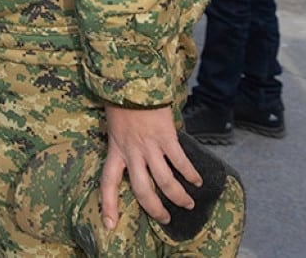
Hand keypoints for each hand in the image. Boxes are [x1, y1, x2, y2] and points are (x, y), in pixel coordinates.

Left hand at [100, 105, 201, 229]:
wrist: (131, 79)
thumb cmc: (121, 100)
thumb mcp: (114, 126)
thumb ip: (123, 144)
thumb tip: (135, 157)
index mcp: (115, 150)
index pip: (108, 183)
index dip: (109, 205)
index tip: (109, 224)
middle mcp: (131, 152)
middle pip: (143, 191)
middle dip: (155, 209)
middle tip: (165, 218)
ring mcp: (149, 146)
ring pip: (165, 181)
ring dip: (179, 196)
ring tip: (188, 203)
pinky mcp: (166, 137)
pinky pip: (180, 162)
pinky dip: (190, 174)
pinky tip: (197, 180)